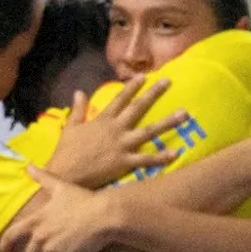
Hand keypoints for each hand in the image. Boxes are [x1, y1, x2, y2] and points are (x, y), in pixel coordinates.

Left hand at [1, 166, 120, 251]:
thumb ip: (43, 178)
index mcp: (36, 220)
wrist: (104, 216)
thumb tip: (29, 166)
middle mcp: (40, 237)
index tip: (4, 251)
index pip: (11, 235)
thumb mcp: (61, 187)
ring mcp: (52, 251)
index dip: (5, 245)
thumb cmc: (83, 200)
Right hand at [46, 75, 186, 188]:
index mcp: (103, 120)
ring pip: (149, 131)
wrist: (66, 175)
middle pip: (138, 108)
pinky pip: (146, 159)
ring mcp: (122, 145)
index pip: (120, 99)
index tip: (144, 76)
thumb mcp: (70, 128)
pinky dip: (161, 157)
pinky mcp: (125, 162)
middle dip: (154, 94)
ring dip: (168, 122)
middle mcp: (116, 129)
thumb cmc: (66, 152)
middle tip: (168, 82)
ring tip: (184, 114)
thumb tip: (79, 92)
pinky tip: (176, 153)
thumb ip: (77, 109)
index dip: (132, 87)